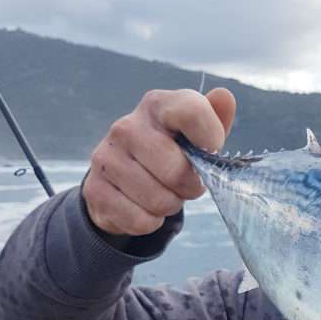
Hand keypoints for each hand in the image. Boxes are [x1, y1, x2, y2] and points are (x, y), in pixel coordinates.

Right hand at [83, 87, 236, 235]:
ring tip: (163, 193)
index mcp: (156, 106)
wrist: (121, 181)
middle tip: (184, 184)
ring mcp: (106, 158)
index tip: (210, 151)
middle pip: (177, 171)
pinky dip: (151, 222)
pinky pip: (141, 220)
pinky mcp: (95, 191)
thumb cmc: (169, 153)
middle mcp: (126, 127)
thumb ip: (214, 118)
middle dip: (190, 187)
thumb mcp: (195, 134)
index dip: (210, 138)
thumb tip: (225, 97)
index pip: (192, 112)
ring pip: (159, 201)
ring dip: (170, 206)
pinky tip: (144, 206)